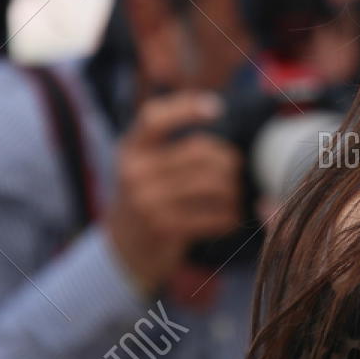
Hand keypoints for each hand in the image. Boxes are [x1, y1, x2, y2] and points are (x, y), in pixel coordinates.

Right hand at [102, 91, 243, 295]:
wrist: (124, 250)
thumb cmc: (146, 198)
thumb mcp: (142, 166)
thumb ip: (168, 143)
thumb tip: (214, 108)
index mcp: (130, 149)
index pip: (153, 118)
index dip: (186, 108)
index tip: (216, 109)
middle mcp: (134, 172)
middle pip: (198, 152)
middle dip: (227, 160)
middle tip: (235, 169)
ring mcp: (147, 202)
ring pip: (212, 184)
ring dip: (233, 191)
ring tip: (234, 195)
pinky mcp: (164, 229)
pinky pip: (214, 216)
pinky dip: (230, 217)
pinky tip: (230, 219)